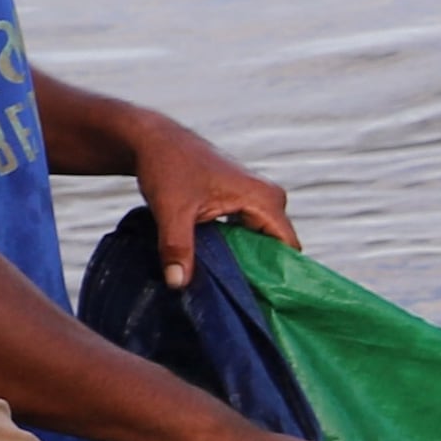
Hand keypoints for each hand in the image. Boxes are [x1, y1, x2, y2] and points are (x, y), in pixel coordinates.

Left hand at [123, 112, 295, 289]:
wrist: (153, 139)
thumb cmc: (166, 168)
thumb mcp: (171, 210)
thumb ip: (177, 248)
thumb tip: (178, 285)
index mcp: (264, 199)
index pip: (288, 248)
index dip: (277, 275)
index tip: (260, 301)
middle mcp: (269, 197)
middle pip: (275, 246)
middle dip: (258, 270)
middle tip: (235, 296)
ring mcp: (257, 197)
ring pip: (261, 240)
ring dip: (244, 259)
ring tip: (224, 282)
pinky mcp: (243, 199)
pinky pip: (249, 231)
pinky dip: (235, 247)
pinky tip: (216, 262)